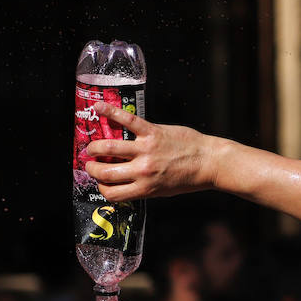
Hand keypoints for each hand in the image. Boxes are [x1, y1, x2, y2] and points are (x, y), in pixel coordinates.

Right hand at [84, 103, 216, 201]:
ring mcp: (146, 150)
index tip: (101, 182)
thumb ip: (142, 187)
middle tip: (91, 162)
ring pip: (110, 147)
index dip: (102, 188)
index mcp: (145, 189)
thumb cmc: (188, 178)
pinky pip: (127, 120)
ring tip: (92, 146)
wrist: (209, 162)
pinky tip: (98, 107)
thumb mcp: (162, 190)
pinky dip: (110, 112)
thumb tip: (125, 183)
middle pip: (105, 172)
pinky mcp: (152, 132)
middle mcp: (142, 171)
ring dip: (95, 146)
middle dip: (92, 168)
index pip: (112, 193)